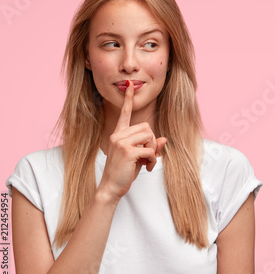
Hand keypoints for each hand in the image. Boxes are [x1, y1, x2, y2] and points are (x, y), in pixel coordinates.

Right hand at [97, 80, 166, 199]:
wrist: (111, 188)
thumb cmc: (123, 173)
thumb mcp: (138, 157)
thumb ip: (149, 146)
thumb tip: (164, 139)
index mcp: (118, 134)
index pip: (124, 113)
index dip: (129, 99)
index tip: (130, 85)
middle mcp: (118, 135)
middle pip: (146, 127)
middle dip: (152, 141)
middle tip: (148, 155)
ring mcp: (121, 142)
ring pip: (149, 136)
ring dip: (153, 151)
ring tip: (147, 162)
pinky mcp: (127, 151)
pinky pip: (150, 150)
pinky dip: (153, 160)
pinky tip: (147, 168)